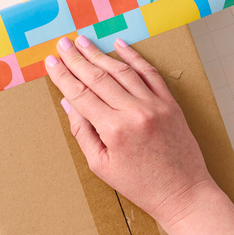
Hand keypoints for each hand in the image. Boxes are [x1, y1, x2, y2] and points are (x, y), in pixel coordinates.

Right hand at [45, 35, 218, 224]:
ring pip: (122, 71)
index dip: (63, 77)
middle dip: (77, 59)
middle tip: (63, 43)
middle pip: (98, 78)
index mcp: (114, 130)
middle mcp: (134, 112)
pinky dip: (134, 57)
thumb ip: (83, 132)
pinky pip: (149, 73)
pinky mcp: (170, 103)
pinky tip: (119, 45)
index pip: (81, 95)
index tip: (51, 62)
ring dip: (100, 54)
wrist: (183, 192)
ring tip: (83, 42)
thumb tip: (69, 104)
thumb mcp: (101, 166)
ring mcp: (154, 104)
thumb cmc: (139, 185)